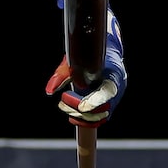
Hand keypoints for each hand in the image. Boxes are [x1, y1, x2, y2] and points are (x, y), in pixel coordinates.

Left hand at [45, 12, 126, 126]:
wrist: (102, 48)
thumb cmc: (88, 52)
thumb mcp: (73, 60)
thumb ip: (61, 75)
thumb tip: (50, 91)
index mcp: (113, 73)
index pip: (108, 91)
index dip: (95, 101)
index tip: (81, 106)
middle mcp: (118, 88)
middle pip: (104, 108)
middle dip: (81, 111)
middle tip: (62, 104)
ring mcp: (115, 97)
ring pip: (102, 116)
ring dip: (82, 117)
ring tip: (65, 107)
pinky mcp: (110, 102)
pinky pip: (101, 117)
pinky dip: (87, 119)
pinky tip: (72, 113)